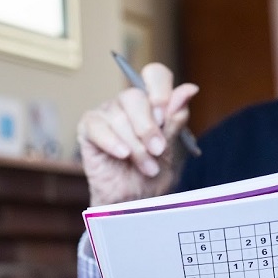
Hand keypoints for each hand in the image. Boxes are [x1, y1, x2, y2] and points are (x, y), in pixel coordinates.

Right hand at [77, 62, 198, 204]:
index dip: (160, 92)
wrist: (133, 202)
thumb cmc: (152, 175)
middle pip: (134, 96)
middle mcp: (128, 104)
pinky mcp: (88, 129)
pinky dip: (112, 142)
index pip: (155, 75)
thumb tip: (189, 89)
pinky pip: (97, 126)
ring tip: (147, 167)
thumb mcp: (173, 150)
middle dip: (148, 127)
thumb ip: (176, 120)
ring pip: (119, 116)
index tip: (165, 117)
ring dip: (136, 146)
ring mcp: (107, 114)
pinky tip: (122, 155)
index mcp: (152, 103)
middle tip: (157, 150)